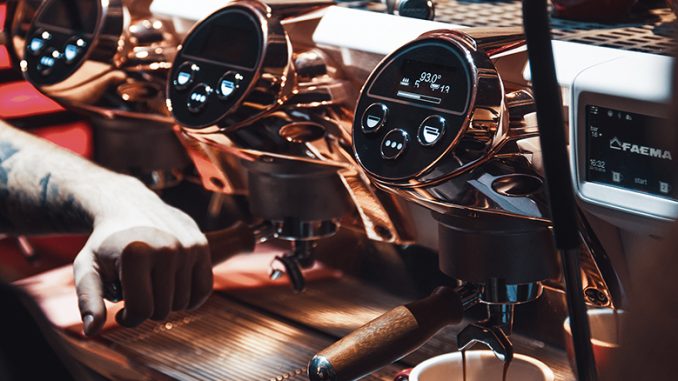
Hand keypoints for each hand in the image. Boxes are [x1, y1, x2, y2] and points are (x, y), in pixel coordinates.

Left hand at [72, 176, 211, 335]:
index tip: (120, 310)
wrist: (130, 205)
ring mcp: (187, 246)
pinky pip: (203, 289)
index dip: (129, 319)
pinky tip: (172, 289)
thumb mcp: (88, 268)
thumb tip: (91, 331)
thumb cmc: (106, 243)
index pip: (142, 310)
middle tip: (136, 292)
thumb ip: (88, 300)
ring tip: (151, 284)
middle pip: (164, 309)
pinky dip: (190, 298)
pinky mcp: (201, 246)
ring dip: (166, 302)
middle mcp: (166, 248)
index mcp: (136, 254)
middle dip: (147, 308)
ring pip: (183, 303)